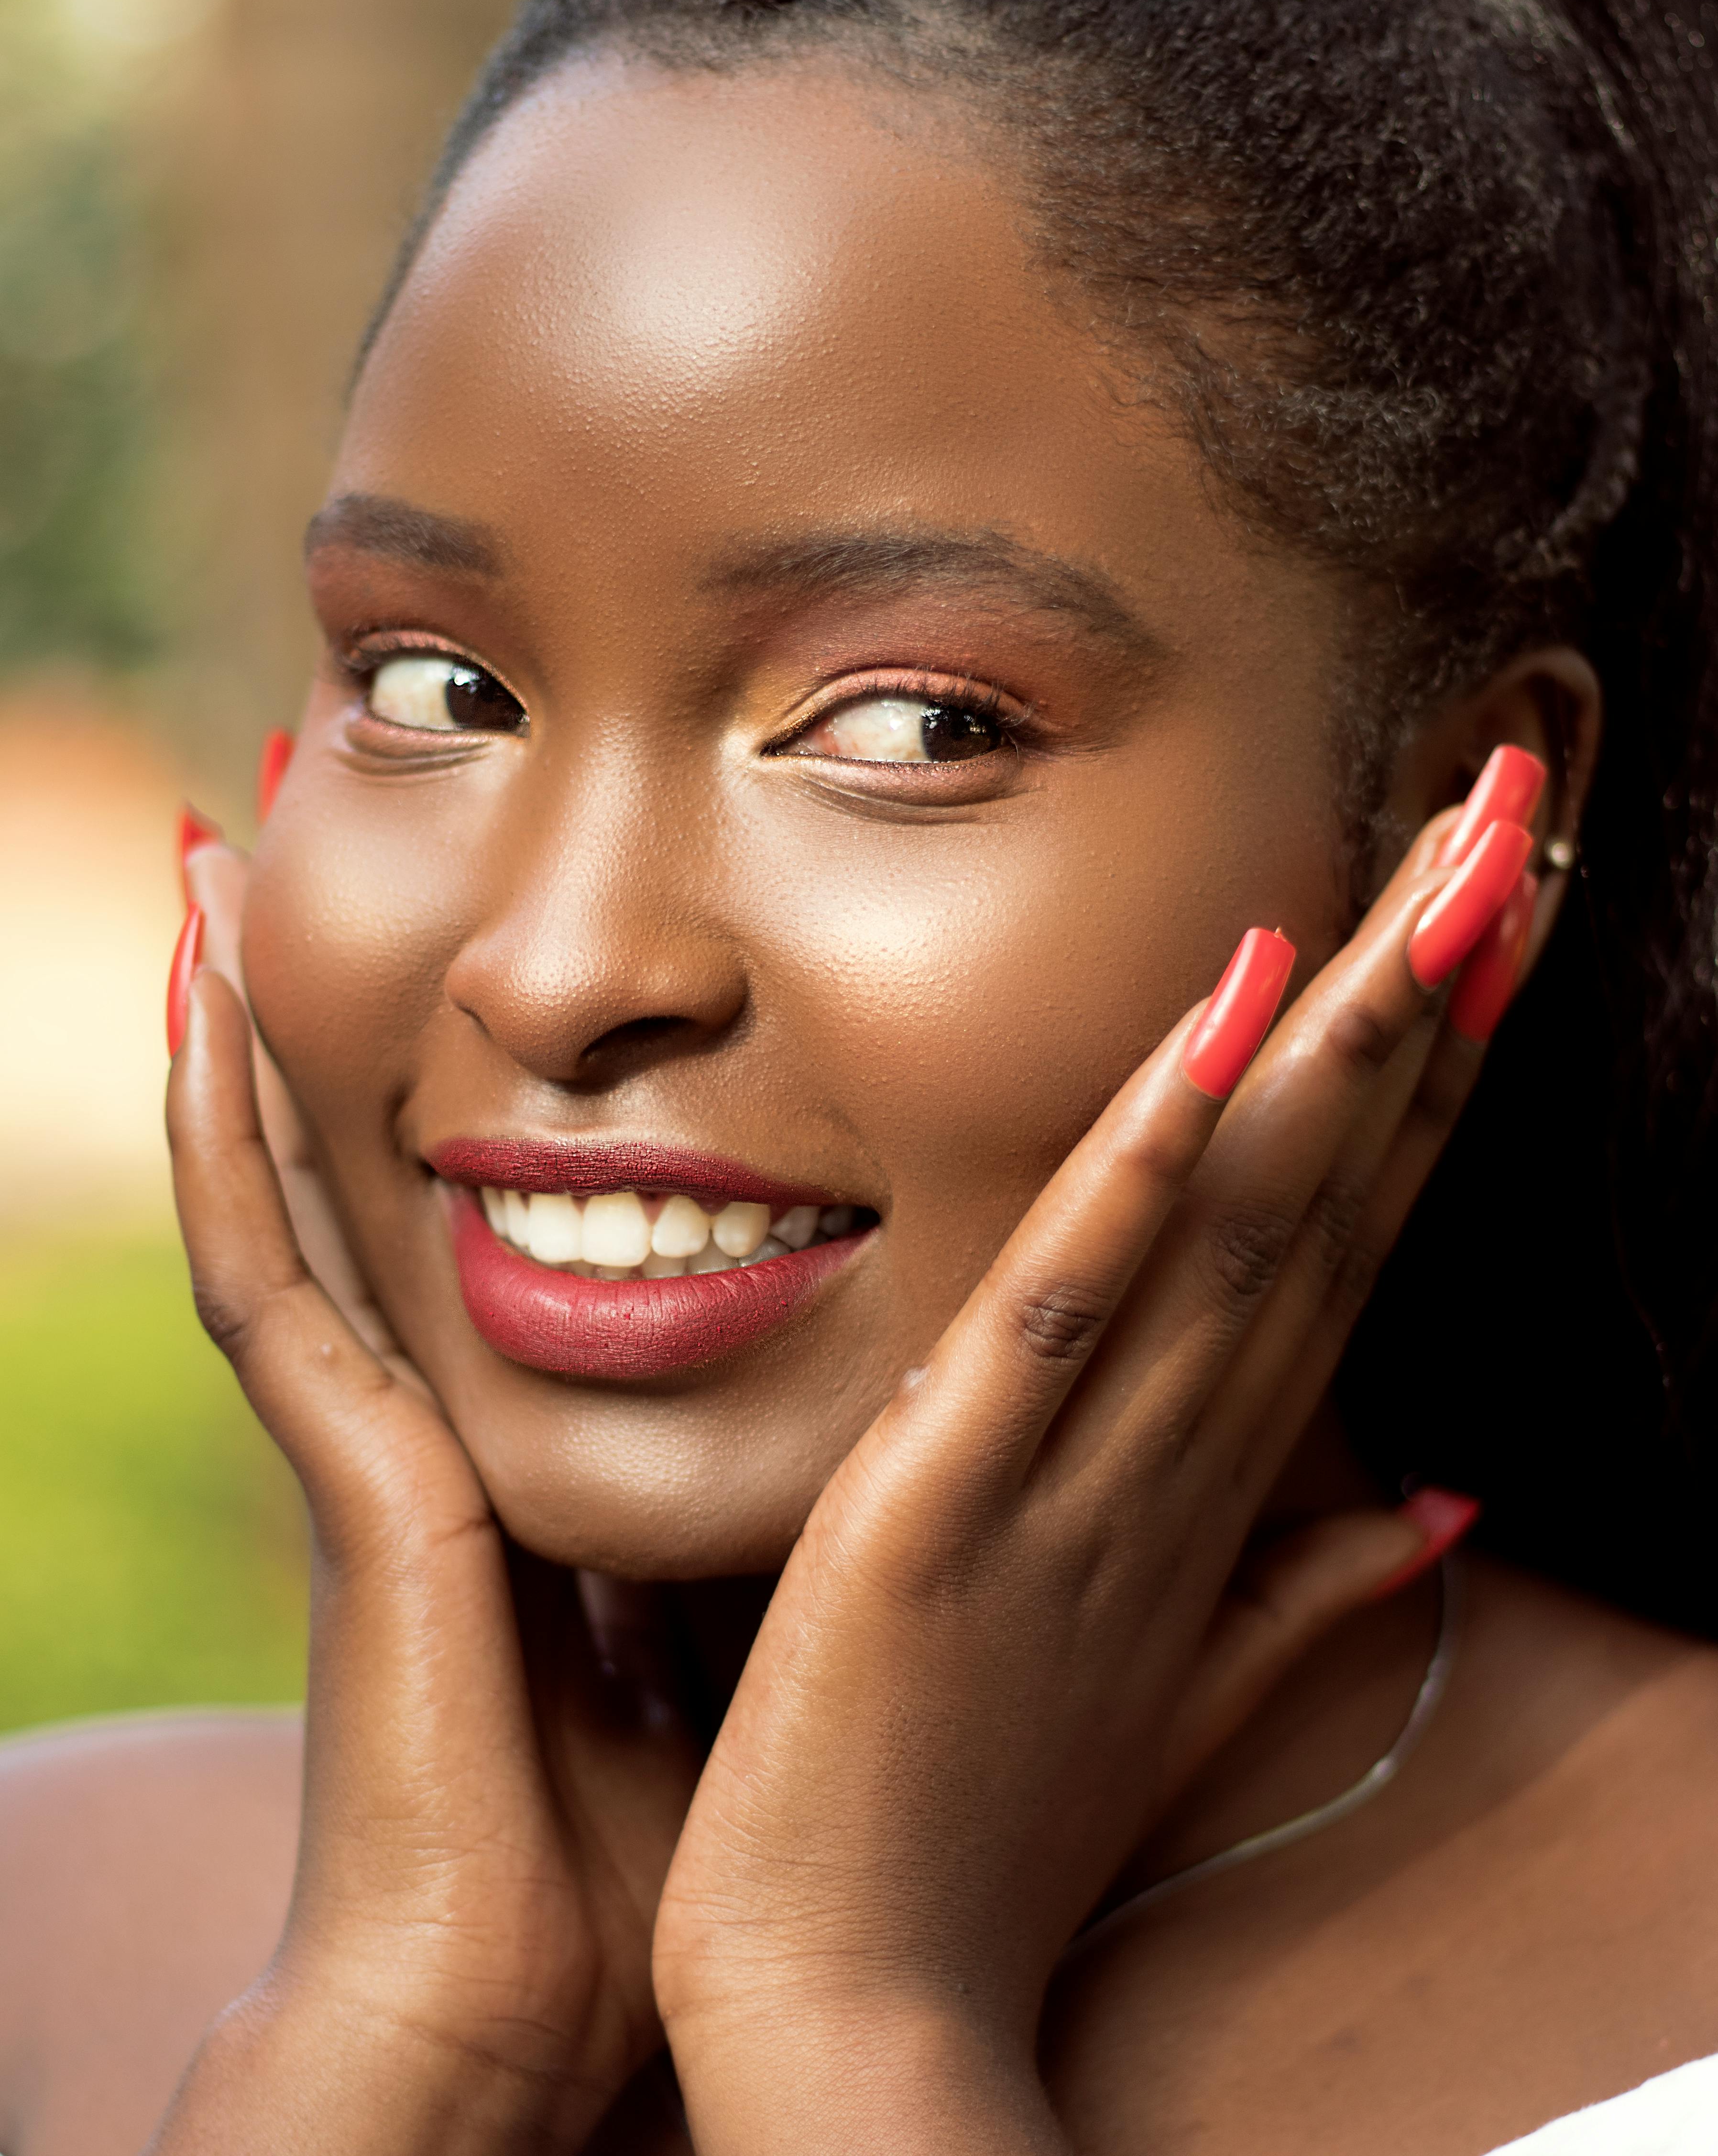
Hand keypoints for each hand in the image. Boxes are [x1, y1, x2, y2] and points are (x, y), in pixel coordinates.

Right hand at [154, 846, 699, 2155]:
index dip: (499, 1093)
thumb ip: (817, 1522)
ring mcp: (378, 1432)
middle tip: (324, 836)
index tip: (500, 957)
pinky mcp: (343, 1465)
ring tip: (225, 847)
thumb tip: (936, 1435)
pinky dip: (218, 1132)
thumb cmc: (674, 1842)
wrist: (534, 2011)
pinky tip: (192, 999)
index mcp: (541, 1448)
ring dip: (265, 1026)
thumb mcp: (765, 1620)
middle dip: (370, 1011)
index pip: (513, 1226)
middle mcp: (444, 1412)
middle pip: (402, 1167)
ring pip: (308, 1176)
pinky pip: (261, 1261)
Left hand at [653, 807, 1528, 2155]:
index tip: (1490, 927)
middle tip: (1506, 819)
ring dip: (1341, 1038)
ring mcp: (1084, 1477)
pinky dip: (1141, 1163)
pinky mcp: (952, 1501)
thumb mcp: (1175, 1687)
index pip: (1352, 1237)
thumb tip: (1443, 1512)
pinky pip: (1068, 1305)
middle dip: (1428, 999)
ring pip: (1243, 1222)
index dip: (1432, 1076)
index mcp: (1220, 1482)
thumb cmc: (997, 1822)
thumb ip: (1314, 1592)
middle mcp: (1186, 1456)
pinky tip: (1211, 1027)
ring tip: (1432, 873)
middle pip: (1333, 1190)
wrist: (864, 2004)